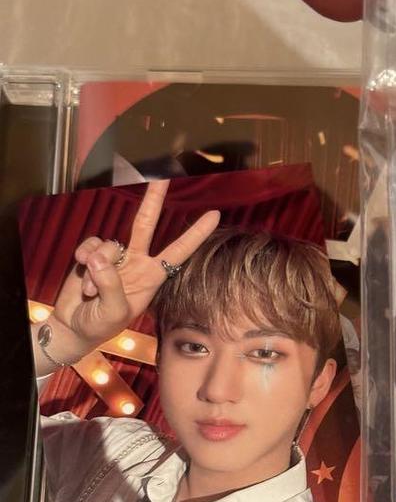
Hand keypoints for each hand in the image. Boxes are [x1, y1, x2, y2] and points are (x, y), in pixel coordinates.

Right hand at [40, 181, 218, 368]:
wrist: (74, 327)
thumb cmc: (100, 325)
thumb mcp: (113, 311)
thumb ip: (110, 284)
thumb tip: (100, 256)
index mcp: (152, 277)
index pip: (179, 251)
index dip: (196, 234)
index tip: (215, 214)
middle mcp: (136, 262)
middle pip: (145, 223)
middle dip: (154, 199)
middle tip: (163, 174)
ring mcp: (114, 257)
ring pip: (109, 243)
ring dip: (97, 267)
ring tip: (91, 292)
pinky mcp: (92, 254)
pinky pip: (91, 243)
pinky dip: (84, 257)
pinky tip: (82, 274)